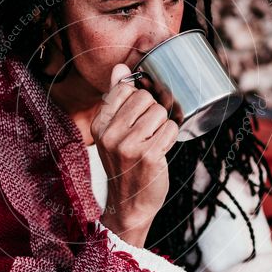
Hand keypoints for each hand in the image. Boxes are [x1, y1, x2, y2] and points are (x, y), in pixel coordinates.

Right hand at [90, 63, 179, 246]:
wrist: (130, 204)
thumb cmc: (125, 164)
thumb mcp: (113, 132)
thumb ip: (116, 98)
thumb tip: (120, 68)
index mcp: (99, 124)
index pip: (125, 89)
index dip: (139, 99)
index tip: (139, 115)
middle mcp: (110, 134)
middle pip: (145, 98)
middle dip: (153, 112)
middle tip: (148, 133)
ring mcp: (128, 146)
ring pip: (160, 112)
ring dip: (163, 125)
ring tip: (153, 142)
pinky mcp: (148, 156)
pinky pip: (171, 128)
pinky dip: (171, 136)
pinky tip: (161, 149)